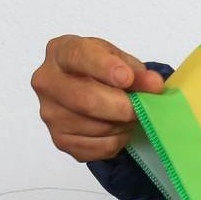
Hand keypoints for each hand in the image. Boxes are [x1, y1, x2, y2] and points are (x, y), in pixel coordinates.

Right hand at [32, 34, 166, 161]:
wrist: (90, 92)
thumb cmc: (104, 72)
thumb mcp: (121, 62)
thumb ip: (138, 72)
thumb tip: (154, 85)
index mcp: (60, 52)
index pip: (78, 57)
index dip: (104, 68)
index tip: (127, 78)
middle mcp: (46, 82)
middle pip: (86, 100)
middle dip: (122, 107)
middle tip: (143, 109)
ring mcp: (50, 113)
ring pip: (95, 127)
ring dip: (122, 125)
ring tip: (128, 115)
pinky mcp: (60, 140)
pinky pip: (97, 147)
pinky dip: (116, 141)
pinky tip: (117, 129)